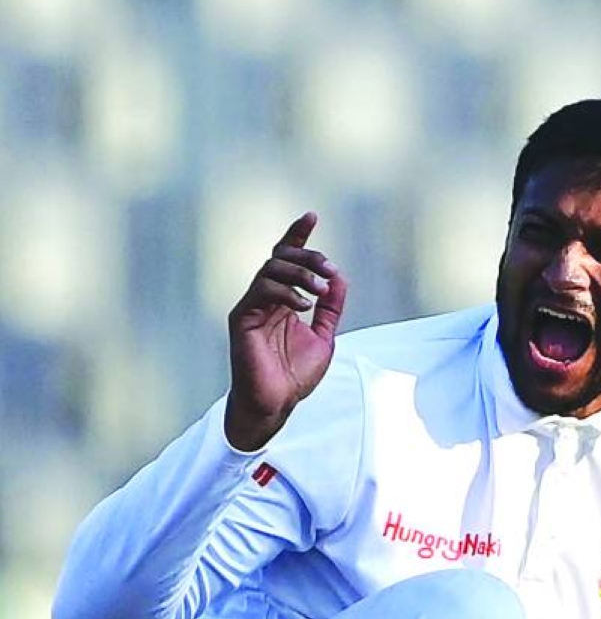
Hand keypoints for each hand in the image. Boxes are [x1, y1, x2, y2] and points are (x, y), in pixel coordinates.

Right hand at [225, 212, 347, 450]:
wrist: (276, 402)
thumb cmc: (294, 375)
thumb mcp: (324, 336)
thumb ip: (331, 307)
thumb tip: (339, 277)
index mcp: (282, 299)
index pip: (287, 259)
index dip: (298, 235)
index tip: (312, 216)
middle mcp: (265, 298)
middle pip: (281, 257)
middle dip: (308, 256)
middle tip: (329, 269)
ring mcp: (251, 306)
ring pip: (271, 269)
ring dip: (300, 273)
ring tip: (320, 291)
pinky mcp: (242, 317)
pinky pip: (261, 290)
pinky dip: (285, 292)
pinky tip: (303, 306)